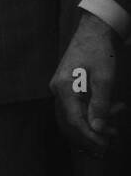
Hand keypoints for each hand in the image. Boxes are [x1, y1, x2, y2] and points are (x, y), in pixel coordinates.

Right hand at [50, 11, 120, 155]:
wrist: (94, 30)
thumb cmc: (99, 50)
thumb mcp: (105, 78)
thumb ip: (100, 104)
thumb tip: (96, 128)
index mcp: (64, 87)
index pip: (73, 120)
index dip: (89, 136)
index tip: (104, 145)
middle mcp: (58, 89)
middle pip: (71, 121)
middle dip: (92, 132)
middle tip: (113, 139)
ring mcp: (61, 88)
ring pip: (74, 115)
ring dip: (94, 124)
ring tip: (117, 122)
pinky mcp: (68, 86)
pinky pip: (77, 107)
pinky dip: (93, 113)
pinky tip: (111, 109)